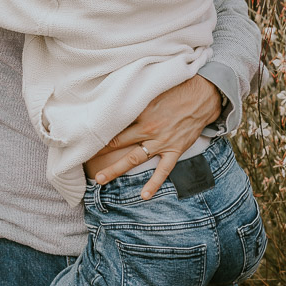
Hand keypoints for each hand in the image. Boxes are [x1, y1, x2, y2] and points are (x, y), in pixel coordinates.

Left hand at [93, 75, 220, 199]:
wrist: (202, 97)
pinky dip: (154, 183)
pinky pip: (163, 170)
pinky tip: (144, 196)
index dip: (99, 131)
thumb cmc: (175, 90)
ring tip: (100, 179)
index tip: (84, 136)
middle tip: (82, 159)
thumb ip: (134, 98)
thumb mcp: (151, 90)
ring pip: (135, 159)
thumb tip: (115, 97)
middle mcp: (148, 130)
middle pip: (118, 143)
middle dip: (100, 151)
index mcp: (140, 114)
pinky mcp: (174, 150)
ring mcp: (161, 142)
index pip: (114, 125)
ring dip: (117, 169)